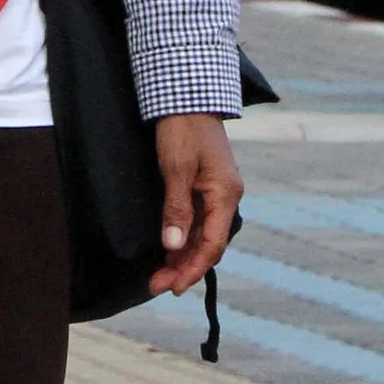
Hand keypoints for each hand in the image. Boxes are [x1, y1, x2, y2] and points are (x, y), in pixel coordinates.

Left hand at [150, 113, 241, 298]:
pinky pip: (197, 222)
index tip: (173, 286)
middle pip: (208, 244)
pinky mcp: (204, 187)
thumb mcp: (176, 169)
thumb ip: (176, 209)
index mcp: (226, 194)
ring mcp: (216, 193)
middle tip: (157, 286)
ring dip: (182, 256)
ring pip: (202, 235)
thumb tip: (173, 245)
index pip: (213, 243)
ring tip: (158, 276)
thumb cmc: (182, 130)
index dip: (193, 268)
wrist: (186, 97)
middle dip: (184, 268)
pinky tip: (168, 251)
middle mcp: (226, 197)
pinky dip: (183, 239)